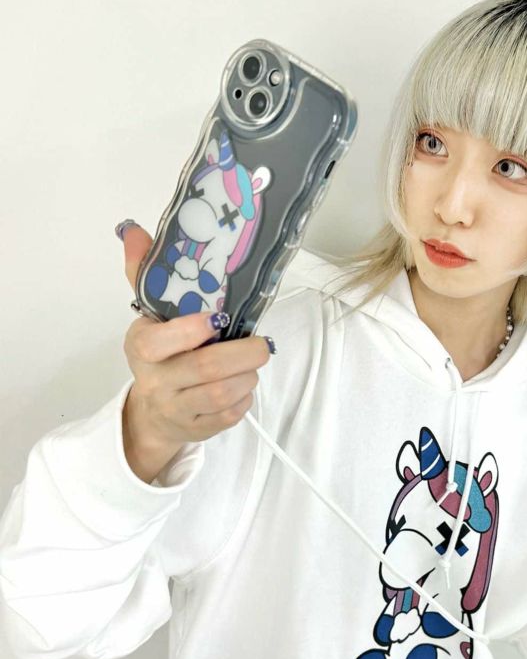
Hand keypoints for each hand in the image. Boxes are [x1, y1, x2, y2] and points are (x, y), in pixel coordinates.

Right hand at [120, 222, 272, 447]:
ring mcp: (176, 408)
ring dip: (247, 375)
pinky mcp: (197, 429)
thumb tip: (133, 229)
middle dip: (243, 354)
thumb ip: (144, 272)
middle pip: (205, 369)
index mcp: (141, 347)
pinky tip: (243, 385)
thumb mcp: (148, 314)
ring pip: (222, 393)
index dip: (192, 330)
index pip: (159, 341)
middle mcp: (155, 381)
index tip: (218, 319)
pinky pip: (229, 414)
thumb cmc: (160, 355)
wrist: (153, 413)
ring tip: (252, 363)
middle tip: (261, 344)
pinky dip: (245, 398)